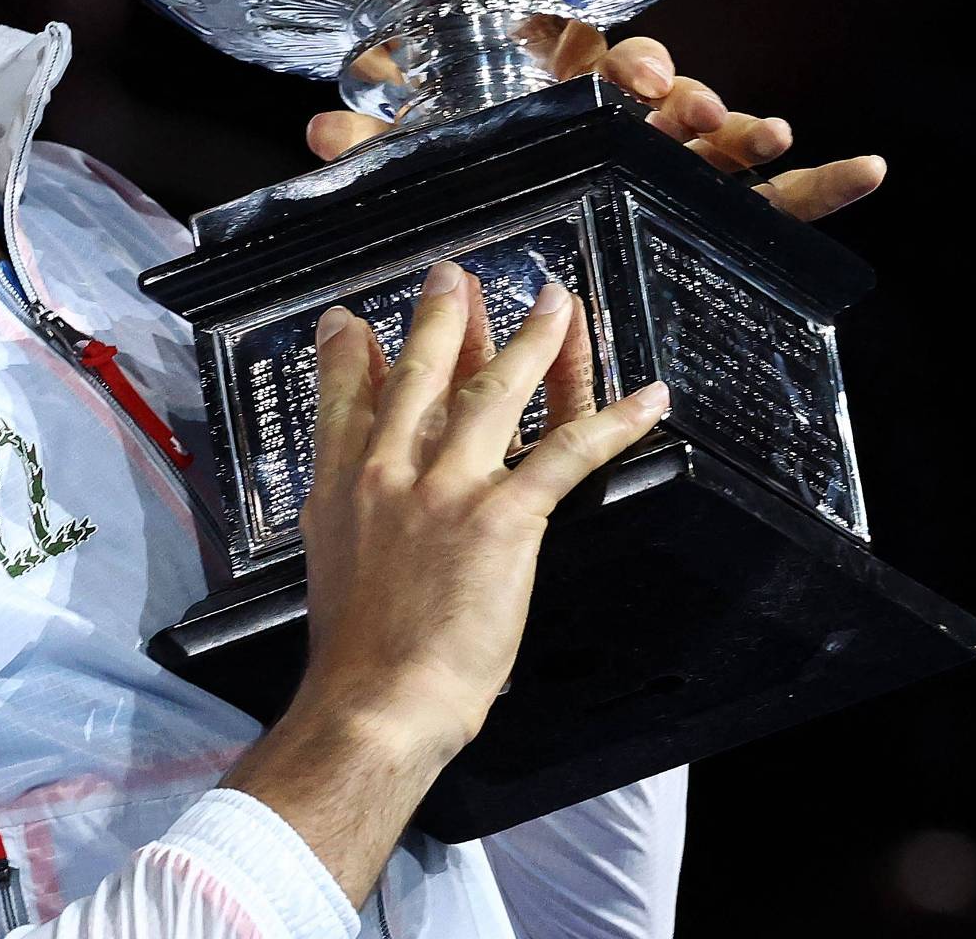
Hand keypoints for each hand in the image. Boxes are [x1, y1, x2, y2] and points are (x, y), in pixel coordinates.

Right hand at [221, 261, 665, 900]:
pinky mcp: (501, 517)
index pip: (346, 396)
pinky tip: (646, 397)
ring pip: (495, 391)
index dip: (351, 352)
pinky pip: (567, 452)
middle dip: (444, 316)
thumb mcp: (329, 561)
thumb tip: (345, 491)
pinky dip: (614, 420)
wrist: (377, 699)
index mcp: (345, 485)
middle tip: (457, 276)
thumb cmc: (358, 651)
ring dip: (533, 339)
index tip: (351, 321)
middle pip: (423, 372)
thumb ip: (342, 510)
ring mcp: (447, 488)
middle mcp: (392, 471)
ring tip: (555, 302)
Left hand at [304, 0, 885, 222]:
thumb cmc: (475, 176)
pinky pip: (774, 198)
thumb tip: (311, 137)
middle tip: (678, 105)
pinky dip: (821, 186)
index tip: (626, 74)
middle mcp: (626, 120)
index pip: (594, 61)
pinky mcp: (706, 206)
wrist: (508, 217)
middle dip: (679, 93)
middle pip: (667, 95)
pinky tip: (871, 172)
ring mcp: (673, 161)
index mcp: (563, 94)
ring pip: (721, 140)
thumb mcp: (424, 165)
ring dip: (744, 133)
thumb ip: (375, 148)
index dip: (614, 60)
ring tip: (768, 136)